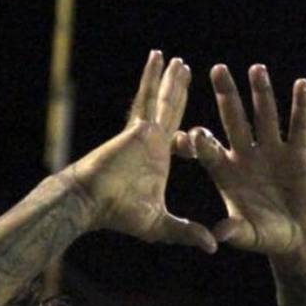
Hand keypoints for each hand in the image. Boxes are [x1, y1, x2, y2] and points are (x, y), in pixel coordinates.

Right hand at [69, 51, 216, 253]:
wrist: (92, 201)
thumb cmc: (119, 214)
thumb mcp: (161, 226)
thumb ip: (187, 232)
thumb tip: (213, 248)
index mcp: (158, 160)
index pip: (178, 140)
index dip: (189, 135)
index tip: (198, 131)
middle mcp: (152, 142)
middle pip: (170, 111)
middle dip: (178, 93)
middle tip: (188, 70)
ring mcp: (145, 131)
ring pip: (162, 99)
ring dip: (170, 80)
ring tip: (178, 59)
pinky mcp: (138, 126)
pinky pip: (149, 95)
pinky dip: (153, 77)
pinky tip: (159, 57)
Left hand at [175, 64, 305, 263]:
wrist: (299, 238)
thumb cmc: (269, 238)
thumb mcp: (250, 236)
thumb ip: (235, 232)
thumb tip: (219, 234)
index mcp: (227, 174)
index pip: (210, 152)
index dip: (201, 143)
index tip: (192, 132)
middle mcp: (247, 157)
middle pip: (234, 121)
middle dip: (227, 97)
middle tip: (217, 70)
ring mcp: (272, 152)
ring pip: (265, 116)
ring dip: (262, 93)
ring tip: (256, 69)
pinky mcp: (298, 153)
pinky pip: (299, 126)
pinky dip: (301, 107)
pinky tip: (300, 85)